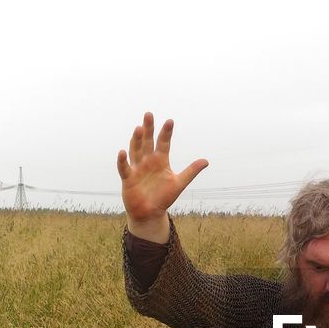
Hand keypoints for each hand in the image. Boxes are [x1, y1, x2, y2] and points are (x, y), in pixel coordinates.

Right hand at [117, 113, 208, 229]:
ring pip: (136, 151)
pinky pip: (125, 168)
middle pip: (148, 142)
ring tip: (139, 128)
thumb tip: (206, 161)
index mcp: (160, 160)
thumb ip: (191, 171)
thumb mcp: (179, 183)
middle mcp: (148, 161)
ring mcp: (137, 168)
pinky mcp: (128, 178)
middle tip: (149, 114)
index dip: (166, 133)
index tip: (170, 121)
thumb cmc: (164, 197)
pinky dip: (123, 161)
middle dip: (148, 129)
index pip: (164, 143)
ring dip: (137, 140)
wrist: (150, 213)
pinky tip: (123, 151)